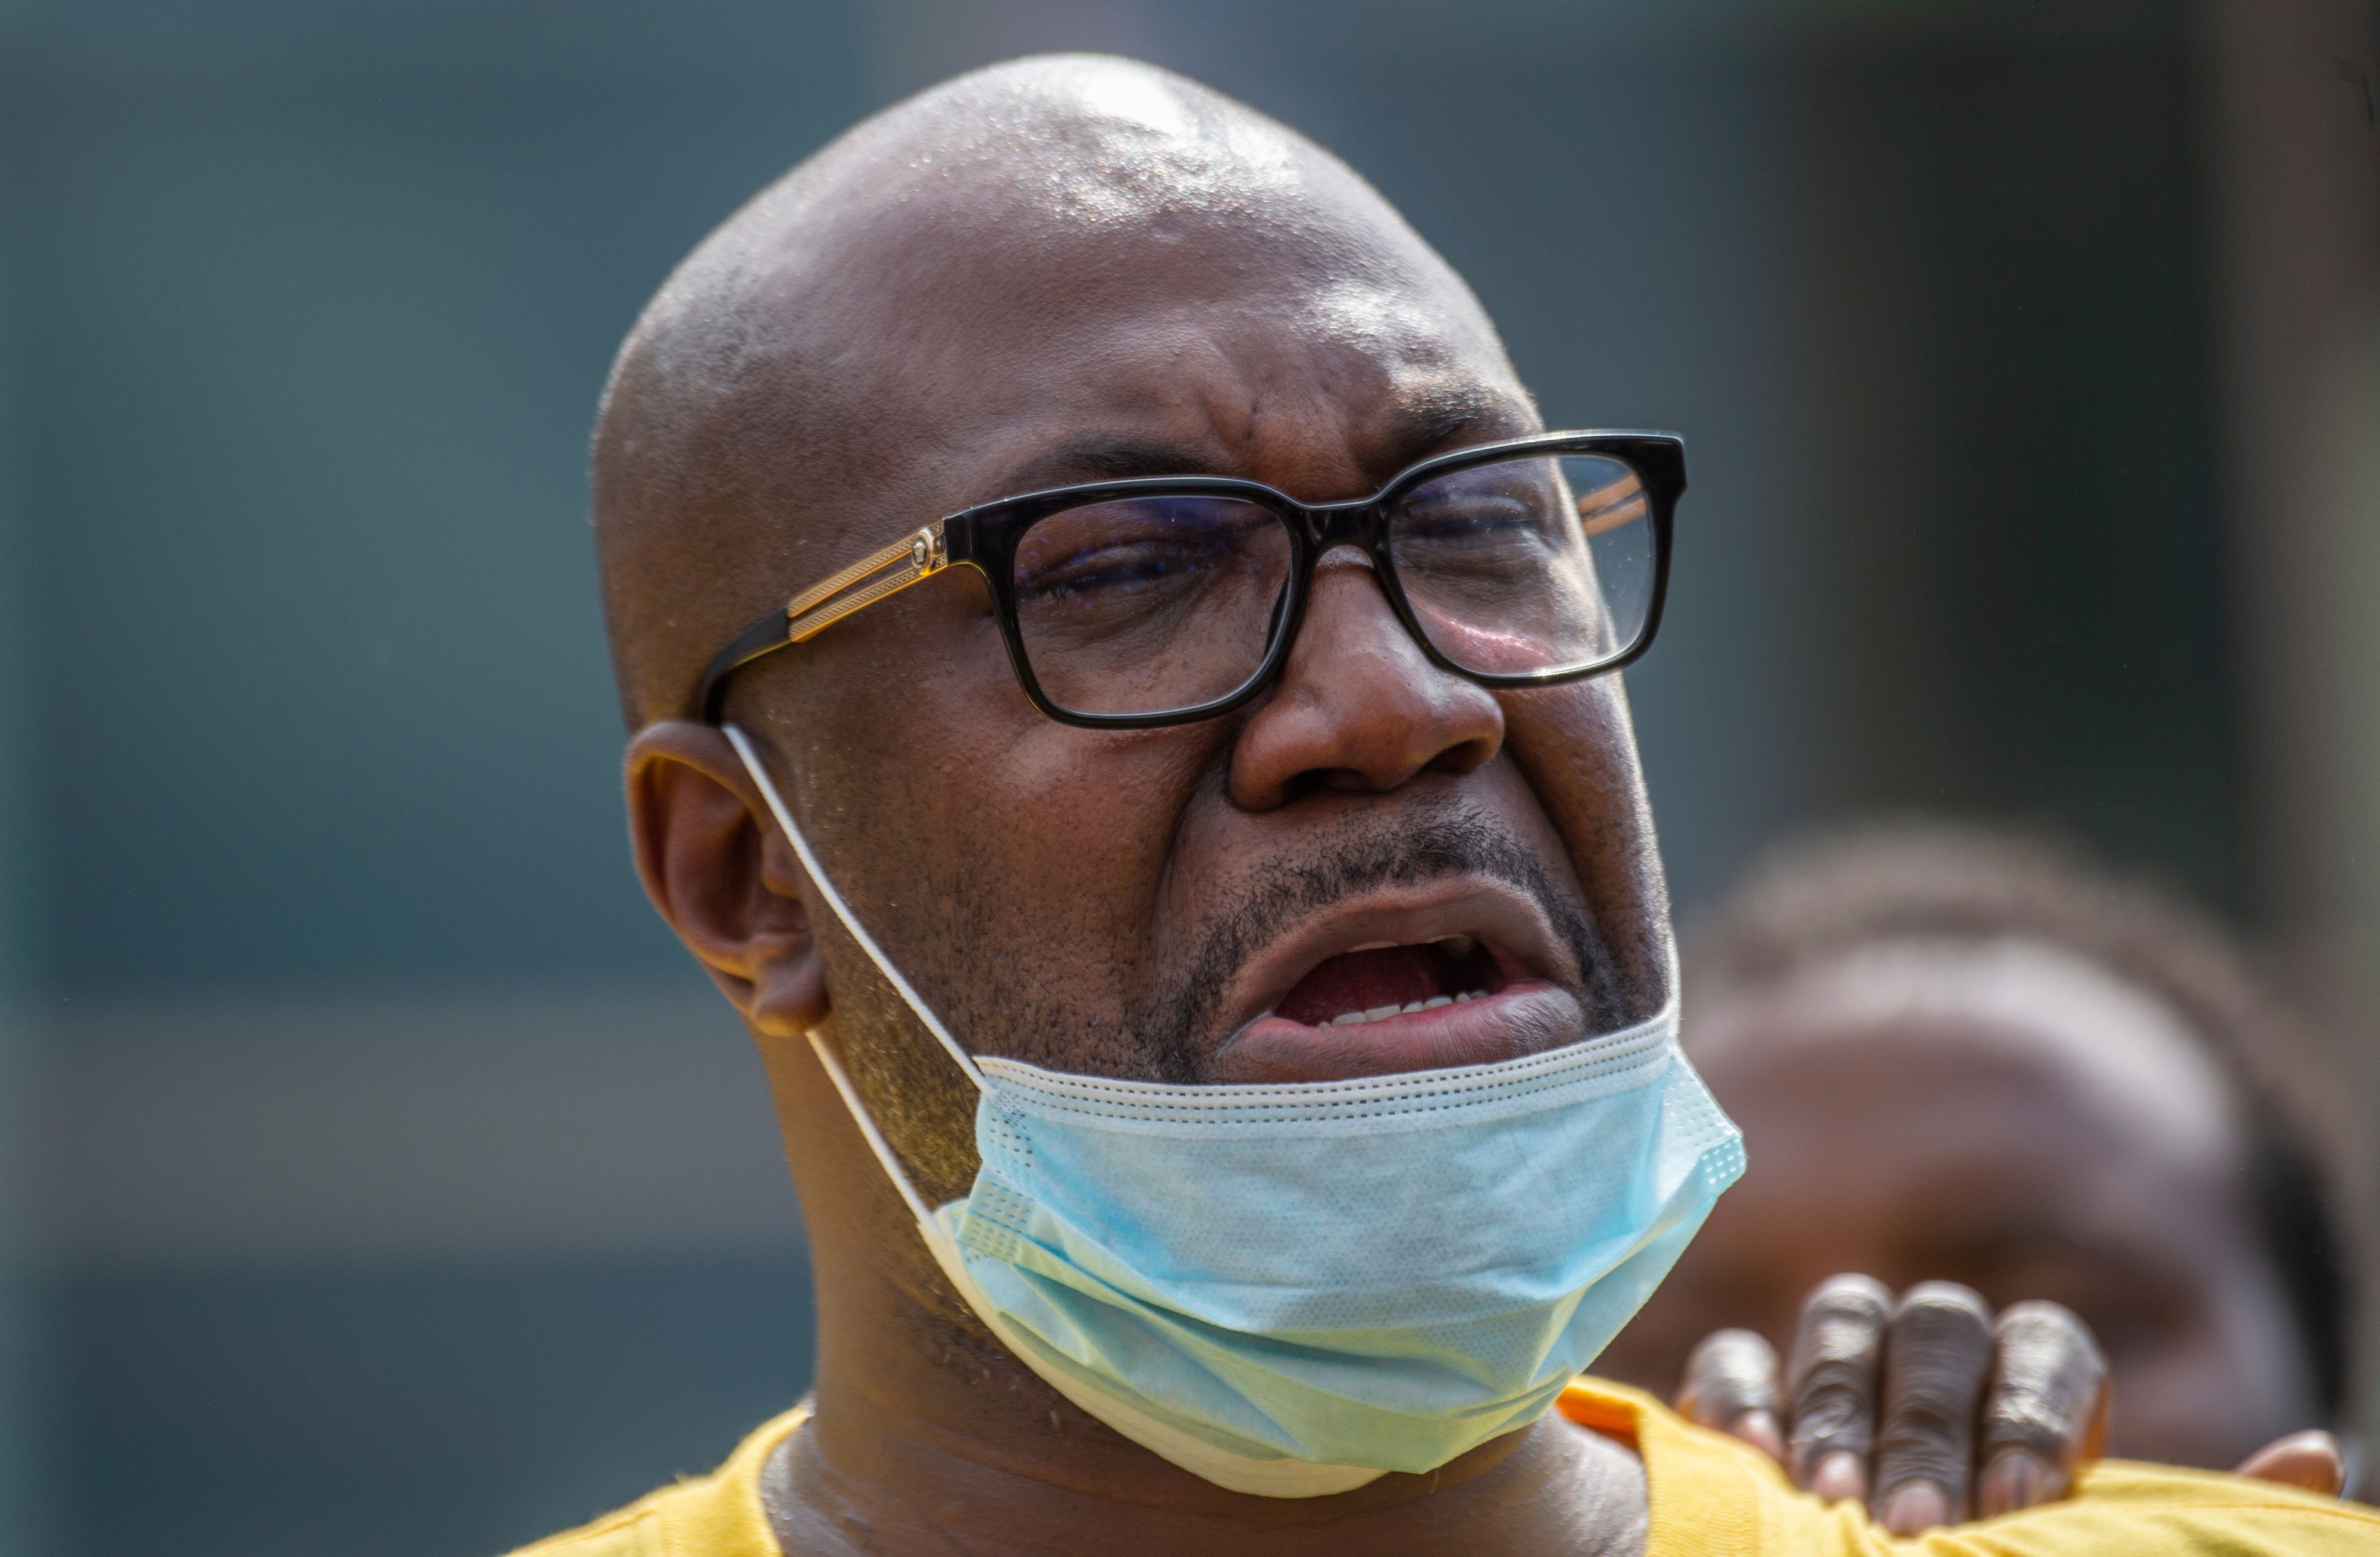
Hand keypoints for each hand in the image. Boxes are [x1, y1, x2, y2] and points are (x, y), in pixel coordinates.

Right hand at [1675, 1275, 2346, 1534]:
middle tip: (1922, 1522)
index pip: (2047, 1343)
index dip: (2033, 1411)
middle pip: (1939, 1324)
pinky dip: (1743, 1402)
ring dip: (1837, 1406)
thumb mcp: (2099, 1554)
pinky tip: (1756, 1466)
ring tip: (1831, 1502)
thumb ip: (2187, 1512)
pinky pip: (1734, 1359)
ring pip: (1841, 1318)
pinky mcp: (1741, 1389)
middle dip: (1929, 1421)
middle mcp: (1937, 1352)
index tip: (2023, 1499)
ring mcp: (1835, 1359)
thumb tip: (2323, 1450)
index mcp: (2033, 1383)